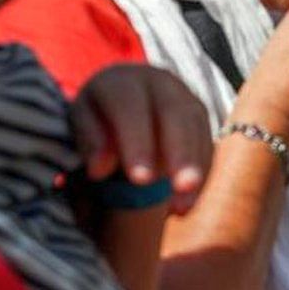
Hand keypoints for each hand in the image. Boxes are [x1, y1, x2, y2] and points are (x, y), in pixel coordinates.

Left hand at [71, 63, 211, 213]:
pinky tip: (186, 204)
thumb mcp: (82, 126)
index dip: (137, 141)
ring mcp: (183, 97)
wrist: (117, 105)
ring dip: (194, 169)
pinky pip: (206, 144)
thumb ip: (90, 143)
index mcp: (120, 82)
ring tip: (182, 207)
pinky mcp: (199, 117)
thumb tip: (100, 169)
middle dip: (180, 152)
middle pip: (174, 114)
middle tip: (181, 187)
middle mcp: (157, 83)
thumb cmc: (96, 120)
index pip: (130, 107)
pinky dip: (200, 175)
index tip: (141, 179)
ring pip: (196, 129)